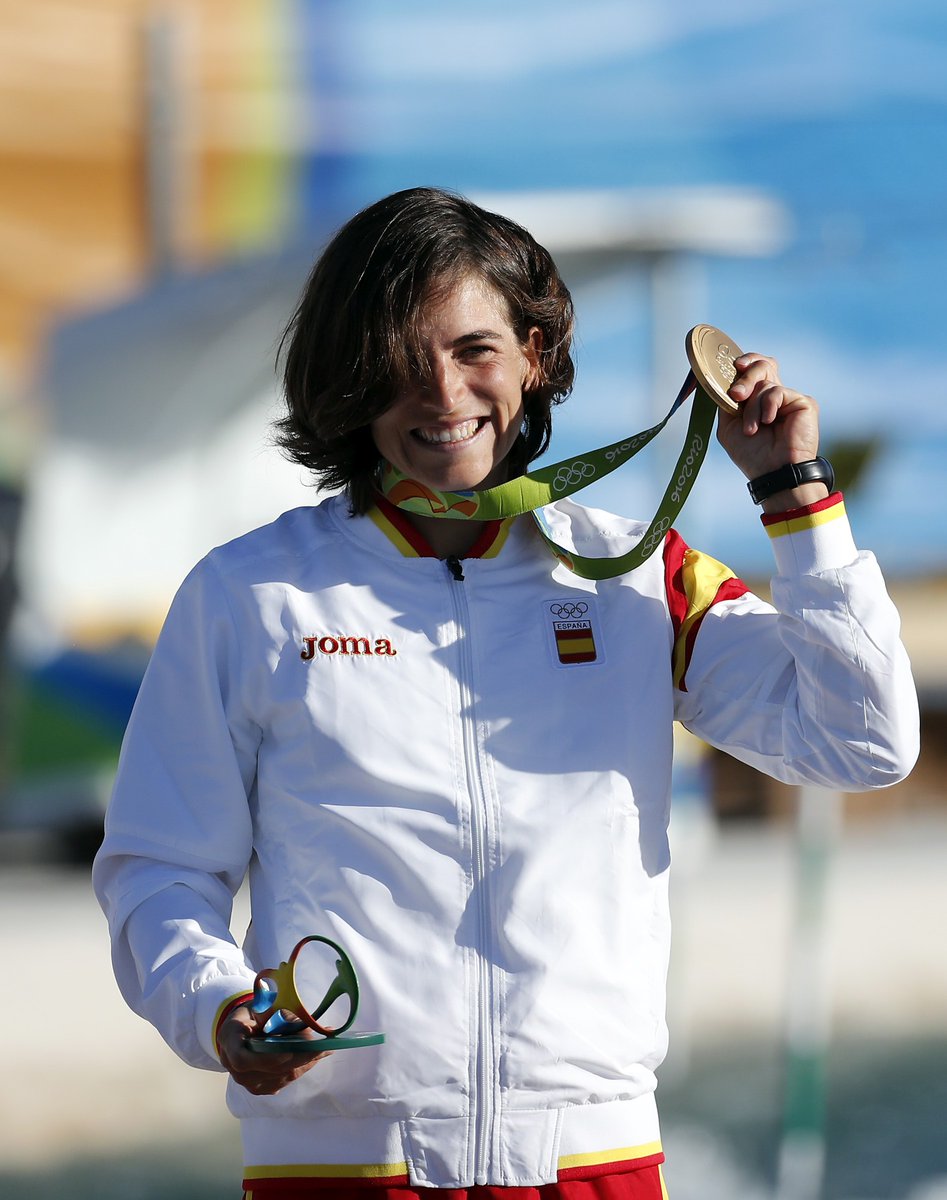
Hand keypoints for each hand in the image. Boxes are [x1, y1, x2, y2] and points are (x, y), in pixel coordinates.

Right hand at [217, 1005, 331, 1095]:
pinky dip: (300, 1068)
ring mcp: (245, 1080)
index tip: (287, 1054)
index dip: (265, 1059)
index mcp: (229, 1038)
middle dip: (298, 1058)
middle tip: (323, 1047)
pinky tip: (314, 1057)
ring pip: (279, 1077)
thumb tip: (305, 1023)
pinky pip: (282, 1081)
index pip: (242, 1058)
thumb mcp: (263, 1004)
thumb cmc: (253, 1012)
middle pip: (268, 1069)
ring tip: (325, 1050)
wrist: (241, 1029)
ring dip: (304, 1063)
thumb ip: (279, 1013)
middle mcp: (232, 1065)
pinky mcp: (258, 1087)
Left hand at [715, 352, 827, 510]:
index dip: (746, 362)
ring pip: (765, 383)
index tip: (735, 365)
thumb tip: (719, 379)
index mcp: (756, 400)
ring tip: (752, 429)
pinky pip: (778, 391)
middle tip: (737, 396)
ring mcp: (789, 398)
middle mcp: (773, 396)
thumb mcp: (728, 426)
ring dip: (752, 408)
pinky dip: (768, 406)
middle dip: (744, 378)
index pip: (753, 369)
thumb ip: (725, 401)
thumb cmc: (751, 454)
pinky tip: (768, 422)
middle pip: (761, 366)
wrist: (773, 472)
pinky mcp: (803, 402)